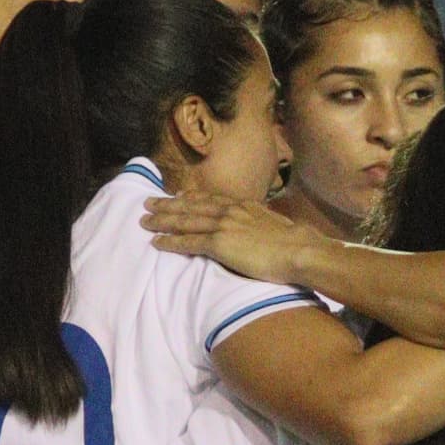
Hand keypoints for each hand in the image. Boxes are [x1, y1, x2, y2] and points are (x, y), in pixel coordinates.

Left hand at [145, 189, 318, 284]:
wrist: (299, 249)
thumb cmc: (294, 243)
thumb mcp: (275, 225)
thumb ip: (260, 223)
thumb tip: (259, 229)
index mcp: (243, 206)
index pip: (210, 199)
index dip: (191, 197)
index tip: (177, 195)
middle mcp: (230, 210)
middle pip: (191, 206)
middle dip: (167, 204)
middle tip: (148, 202)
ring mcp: (223, 226)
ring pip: (185, 221)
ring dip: (162, 221)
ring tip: (145, 220)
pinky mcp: (219, 244)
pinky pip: (188, 242)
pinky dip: (171, 242)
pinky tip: (157, 243)